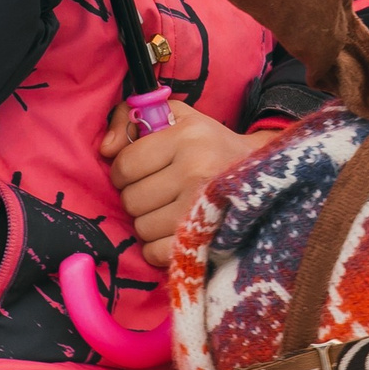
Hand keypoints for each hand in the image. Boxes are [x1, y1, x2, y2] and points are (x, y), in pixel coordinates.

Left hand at [100, 100, 279, 266]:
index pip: (125, 165)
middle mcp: (195, 169)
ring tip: (168, 210)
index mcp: (187, 136)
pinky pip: (155, 252)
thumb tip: (104, 150)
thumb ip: (129, 118)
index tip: (139, 173)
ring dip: (148, 223)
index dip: (124, 172)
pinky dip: (157, 247)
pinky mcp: (206, 238)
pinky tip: (172, 232)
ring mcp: (202, 207)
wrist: (264, 175)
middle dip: (138, 198)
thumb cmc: (209, 144)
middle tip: (158, 192)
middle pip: (131, 200)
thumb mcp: (175, 117)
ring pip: (141, 228)